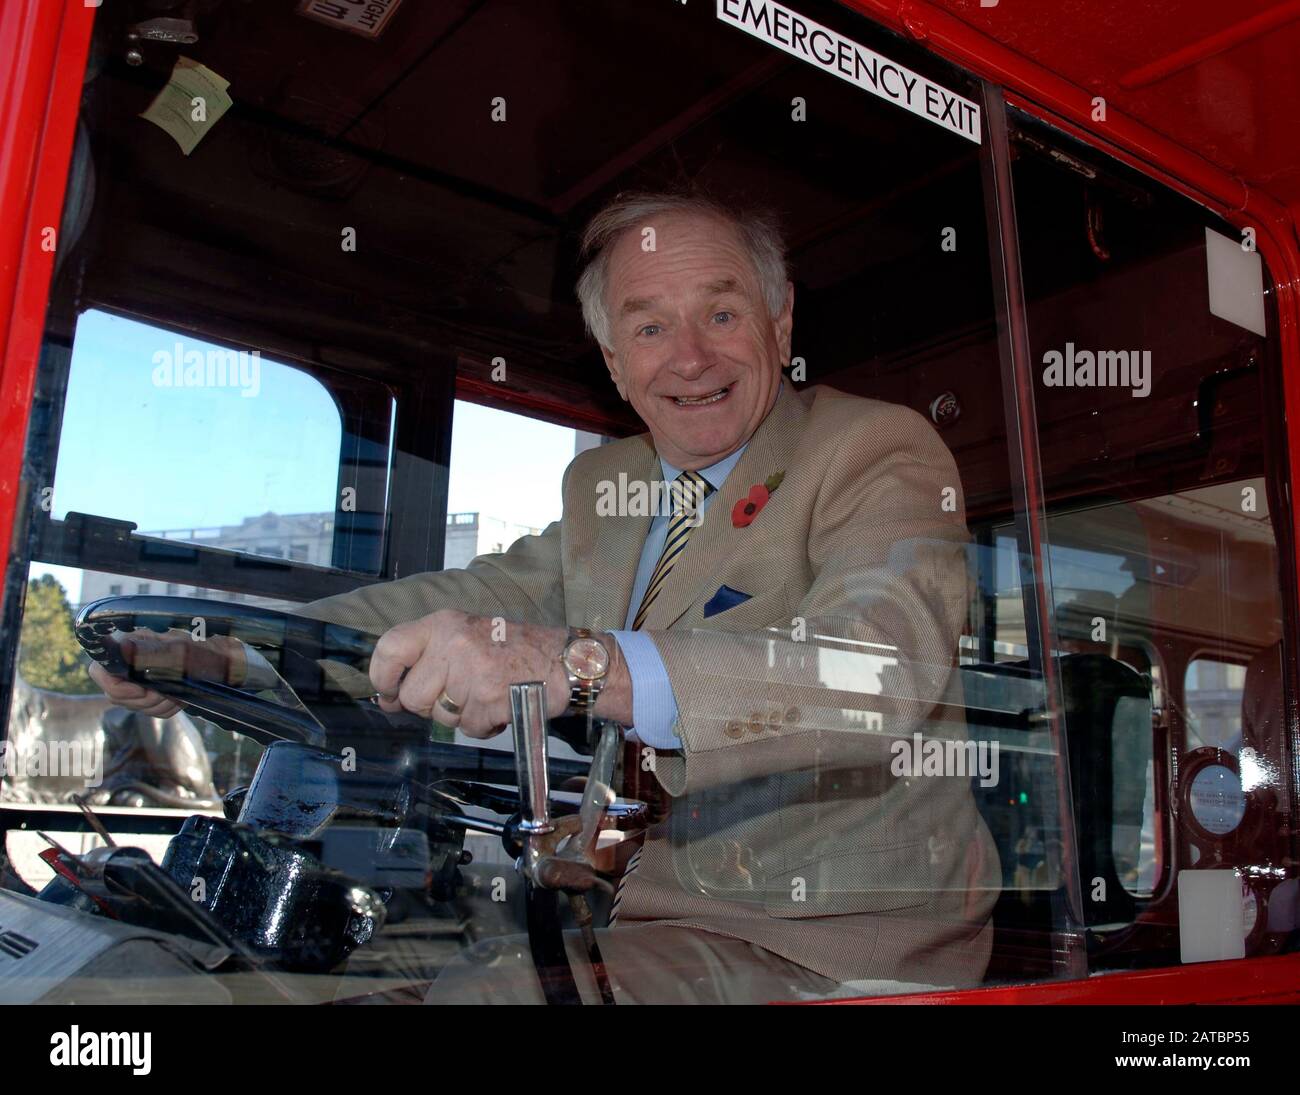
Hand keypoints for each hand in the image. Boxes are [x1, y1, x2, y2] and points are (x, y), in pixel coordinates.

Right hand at [87, 630, 247, 718]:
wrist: (222, 655)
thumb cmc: (200, 644)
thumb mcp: (176, 645)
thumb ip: (149, 651)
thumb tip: (123, 649)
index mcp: (126, 648)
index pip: (99, 672)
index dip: (113, 685)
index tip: (140, 689)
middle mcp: (127, 667)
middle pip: (117, 695)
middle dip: (144, 698)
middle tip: (167, 692)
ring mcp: (139, 682)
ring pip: (136, 706)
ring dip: (158, 704)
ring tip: (177, 693)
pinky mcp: (153, 695)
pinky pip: (153, 711)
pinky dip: (167, 708)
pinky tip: (180, 697)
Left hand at [368, 610, 631, 737]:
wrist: (565, 660)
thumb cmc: (513, 649)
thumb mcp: (466, 633)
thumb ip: (428, 655)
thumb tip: (390, 694)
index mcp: (443, 624)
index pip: (389, 648)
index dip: (382, 677)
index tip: (388, 693)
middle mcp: (453, 644)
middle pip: (413, 695)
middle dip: (431, 705)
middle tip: (458, 694)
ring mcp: (471, 673)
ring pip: (440, 716)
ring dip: (461, 715)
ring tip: (485, 694)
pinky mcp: (489, 699)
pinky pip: (468, 727)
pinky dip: (483, 724)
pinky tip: (500, 704)